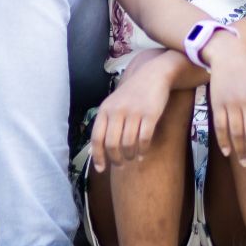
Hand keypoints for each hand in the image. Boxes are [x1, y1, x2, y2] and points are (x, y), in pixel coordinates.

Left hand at [89, 55, 174, 170]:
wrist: (153, 75)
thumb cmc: (131, 94)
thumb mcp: (113, 105)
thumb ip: (104, 126)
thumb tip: (92, 154)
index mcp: (105, 109)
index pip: (97, 138)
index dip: (97, 156)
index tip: (101, 170)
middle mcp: (117, 111)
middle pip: (112, 144)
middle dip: (116, 159)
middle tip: (121, 164)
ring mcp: (134, 112)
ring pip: (128, 144)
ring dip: (130, 156)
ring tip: (132, 158)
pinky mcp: (150, 114)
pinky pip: (144, 139)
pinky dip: (143, 150)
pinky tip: (143, 154)